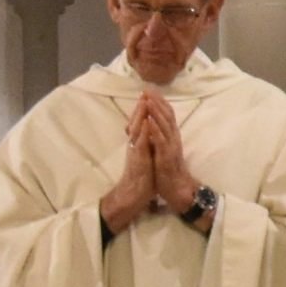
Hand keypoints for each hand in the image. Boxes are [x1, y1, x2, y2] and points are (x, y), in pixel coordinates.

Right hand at [103, 99, 160, 235]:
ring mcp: (135, 151)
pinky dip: (144, 131)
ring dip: (141, 114)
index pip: (139, 123)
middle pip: (136, 122)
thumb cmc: (142, 177)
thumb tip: (151, 136)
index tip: (148, 95)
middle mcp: (134, 145)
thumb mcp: (146, 157)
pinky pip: (140, 143)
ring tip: (145, 100)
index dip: (143, 109)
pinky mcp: (138, 159)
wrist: (134, 195)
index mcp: (137, 144)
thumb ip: (147, 146)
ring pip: (136, 129)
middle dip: (141, 106)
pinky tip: (147, 122)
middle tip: (145, 91)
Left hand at [140, 95, 200, 215]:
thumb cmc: (168, 170)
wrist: (178, 189)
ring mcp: (171, 146)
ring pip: (165, 125)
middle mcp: (173, 138)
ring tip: (148, 100)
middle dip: (157, 102)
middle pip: (167, 115)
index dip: (160, 102)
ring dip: (156, 112)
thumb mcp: (163, 150)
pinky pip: (161, 140)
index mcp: (172, 136)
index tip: (150, 91)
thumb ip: (161, 138)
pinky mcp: (166, 156)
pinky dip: (155, 129)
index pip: (168, 115)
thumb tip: (154, 125)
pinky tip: (149, 121)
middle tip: (148, 89)